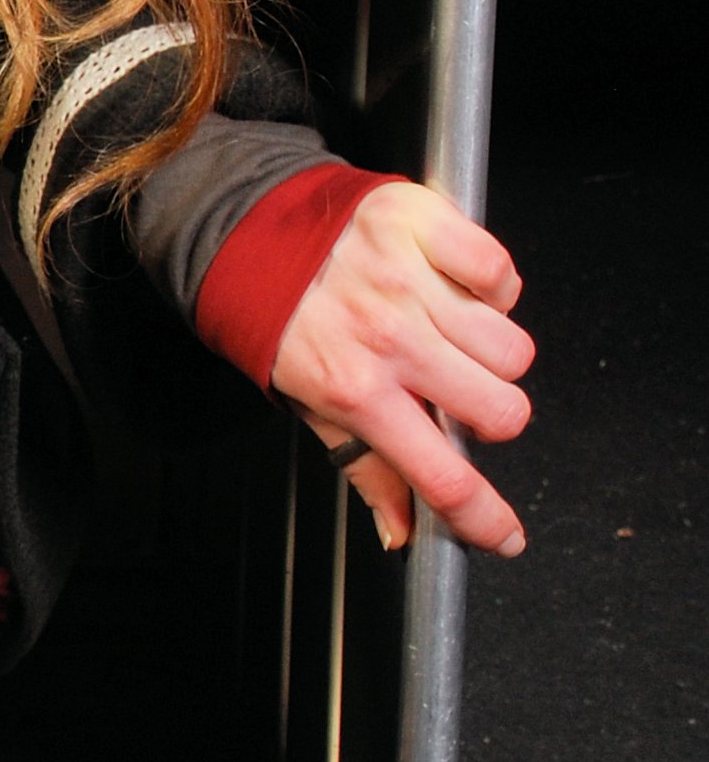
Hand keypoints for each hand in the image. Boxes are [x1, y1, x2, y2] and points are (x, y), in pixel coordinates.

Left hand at [271, 178, 533, 557]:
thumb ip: (368, 470)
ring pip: (512, 348)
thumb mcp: (314, 404)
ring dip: (490, 350)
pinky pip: (500, 272)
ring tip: (446, 333)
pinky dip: (490, 285)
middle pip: (503, 411)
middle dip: (490, 414)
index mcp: (357, 393)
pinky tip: (454, 288)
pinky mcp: (423, 225)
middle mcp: (388, 341)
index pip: (442, 476)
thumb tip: (403, 532)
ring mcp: (409, 281)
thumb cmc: (283, 321)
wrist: (249, 236)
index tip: (507, 536)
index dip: (485, 518)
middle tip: (454, 392)